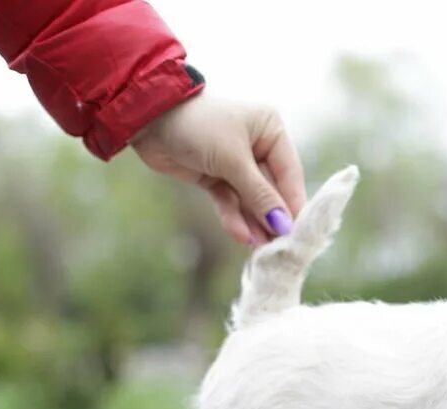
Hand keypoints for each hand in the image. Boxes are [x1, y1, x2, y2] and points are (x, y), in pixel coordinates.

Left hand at [131, 94, 305, 245]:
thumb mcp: (233, 160)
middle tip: (279, 247)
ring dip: (254, 223)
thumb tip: (284, 225)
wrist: (147, 119)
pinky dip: (234, 217)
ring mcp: (236, 163)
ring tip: (261, 249)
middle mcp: (257, 146)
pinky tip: (242, 236)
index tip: (298, 232)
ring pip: (250, 200)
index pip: (290, 173)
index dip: (293, 203)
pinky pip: (231, 201)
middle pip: (271, 190)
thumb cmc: (198, 127)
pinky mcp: (216, 177)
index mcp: (271, 131)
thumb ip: (259, 195)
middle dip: (272, 217)